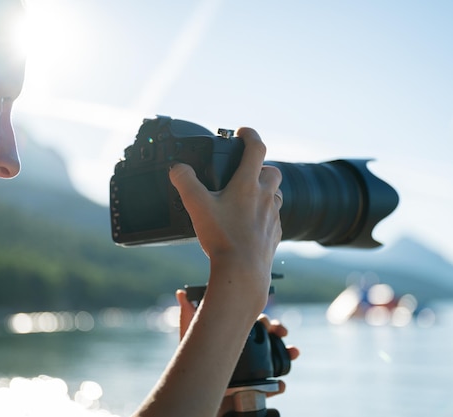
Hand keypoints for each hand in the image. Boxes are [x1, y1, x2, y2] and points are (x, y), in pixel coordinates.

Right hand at [169, 127, 282, 313]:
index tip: (242, 132)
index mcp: (248, 184)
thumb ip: (185, 181)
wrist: (243, 271)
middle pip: (272, 171)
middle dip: (260, 166)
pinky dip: (265, 214)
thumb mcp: (197, 206)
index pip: (256, 148)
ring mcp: (273, 216)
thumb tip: (177, 167)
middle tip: (245, 171)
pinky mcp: (275, 234)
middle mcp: (265, 196)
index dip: (250, 134)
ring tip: (247, 197)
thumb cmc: (222, 238)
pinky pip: (274, 217)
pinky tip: (251, 223)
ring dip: (265, 190)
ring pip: (275, 194)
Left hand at [176, 290, 299, 388]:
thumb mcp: (189, 338)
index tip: (268, 321)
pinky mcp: (252, 390)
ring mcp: (251, 370)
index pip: (254, 323)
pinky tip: (279, 383)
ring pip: (276, 359)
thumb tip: (181, 293)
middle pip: (268, 337)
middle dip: (279, 332)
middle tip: (282, 331)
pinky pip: (271, 387)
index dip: (263, 320)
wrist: (193, 392)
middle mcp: (245, 351)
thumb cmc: (189, 364)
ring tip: (293, 352)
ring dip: (287, 354)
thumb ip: (188, 316)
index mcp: (234, 335)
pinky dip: (278, 385)